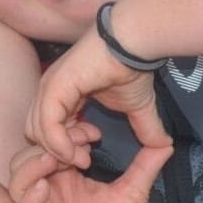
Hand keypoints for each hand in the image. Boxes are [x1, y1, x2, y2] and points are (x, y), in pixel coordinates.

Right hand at [9, 124, 172, 202]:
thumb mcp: (132, 193)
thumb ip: (145, 167)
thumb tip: (166, 142)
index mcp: (66, 175)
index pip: (54, 142)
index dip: (68, 131)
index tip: (93, 133)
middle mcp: (49, 187)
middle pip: (29, 153)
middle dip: (49, 143)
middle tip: (77, 147)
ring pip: (18, 177)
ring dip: (32, 164)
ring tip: (53, 160)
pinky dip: (29, 195)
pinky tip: (44, 187)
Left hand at [27, 31, 171, 165]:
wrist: (132, 44)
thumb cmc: (130, 68)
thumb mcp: (137, 107)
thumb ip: (145, 128)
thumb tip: (165, 145)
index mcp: (61, 93)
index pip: (47, 128)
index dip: (64, 147)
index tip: (88, 155)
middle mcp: (48, 91)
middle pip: (37, 133)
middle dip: (60, 153)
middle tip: (85, 158)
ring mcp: (48, 88)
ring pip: (38, 132)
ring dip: (61, 153)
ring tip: (85, 156)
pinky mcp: (53, 88)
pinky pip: (47, 126)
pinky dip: (59, 146)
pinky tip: (76, 154)